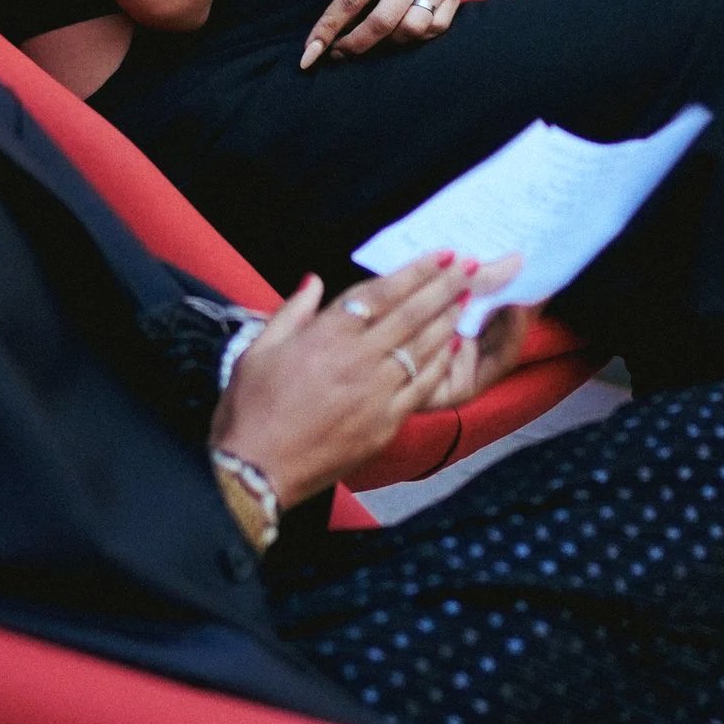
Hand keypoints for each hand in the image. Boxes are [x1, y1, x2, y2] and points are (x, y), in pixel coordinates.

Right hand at [213, 252, 477, 505]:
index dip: (416, 271)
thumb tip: (315, 281)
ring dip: (448, 320)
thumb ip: (292, 311)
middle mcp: (357, 359)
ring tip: (468, 298)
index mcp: (326, 335)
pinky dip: (439, 364)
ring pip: (423, 348)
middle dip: (445, 287)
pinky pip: (422, 387)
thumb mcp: (258, 349)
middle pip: (412, 314)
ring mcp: (375, 392)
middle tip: (472, 268)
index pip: (381, 293)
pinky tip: (452, 347)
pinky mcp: (385, 424)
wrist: (256, 469)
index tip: (443, 255)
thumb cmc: (250, 409)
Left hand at [299, 0, 470, 68]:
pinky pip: (435, 29)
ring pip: (412, 30)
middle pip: (383, 21)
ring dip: (387, 42)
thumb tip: (337, 18)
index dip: (329, 27)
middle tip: (336, 53)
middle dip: (354, 45)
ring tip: (373, 37)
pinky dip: (415, 37)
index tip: (310, 51)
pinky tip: (401, 31)